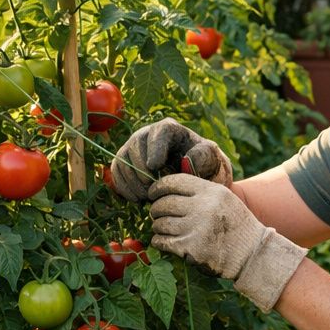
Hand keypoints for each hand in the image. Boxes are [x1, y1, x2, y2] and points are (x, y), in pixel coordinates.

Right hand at [110, 117, 232, 202]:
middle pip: (136, 145)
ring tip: (146, 199)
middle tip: (151, 191)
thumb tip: (186, 160)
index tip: (155, 167)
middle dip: (141, 169)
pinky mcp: (126, 161)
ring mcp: (135, 147)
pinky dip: (123, 186)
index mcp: (171, 129)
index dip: (154, 148)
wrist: (195, 174)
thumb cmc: (205, 165)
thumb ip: (204, 158)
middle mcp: (148, 134)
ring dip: (132, 181)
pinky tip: (136, 200)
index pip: (158, 131)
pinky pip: (116, 170)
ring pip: (123, 158)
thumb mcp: (212, 160)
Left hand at [147, 174, 306, 311]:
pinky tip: (163, 241)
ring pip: (160, 223)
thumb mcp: (224, 198)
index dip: (158, 187)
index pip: (174, 182)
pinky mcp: (190, 248)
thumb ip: (200, 190)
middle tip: (156, 213)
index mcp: (211, 192)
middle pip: (164, 203)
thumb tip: (166, 187)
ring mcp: (196, 229)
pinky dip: (158, 241)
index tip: (153, 193)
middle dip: (156, 209)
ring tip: (162, 228)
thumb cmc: (235, 224)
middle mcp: (203, 208)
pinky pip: (162, 241)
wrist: (251, 253)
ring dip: (157, 226)